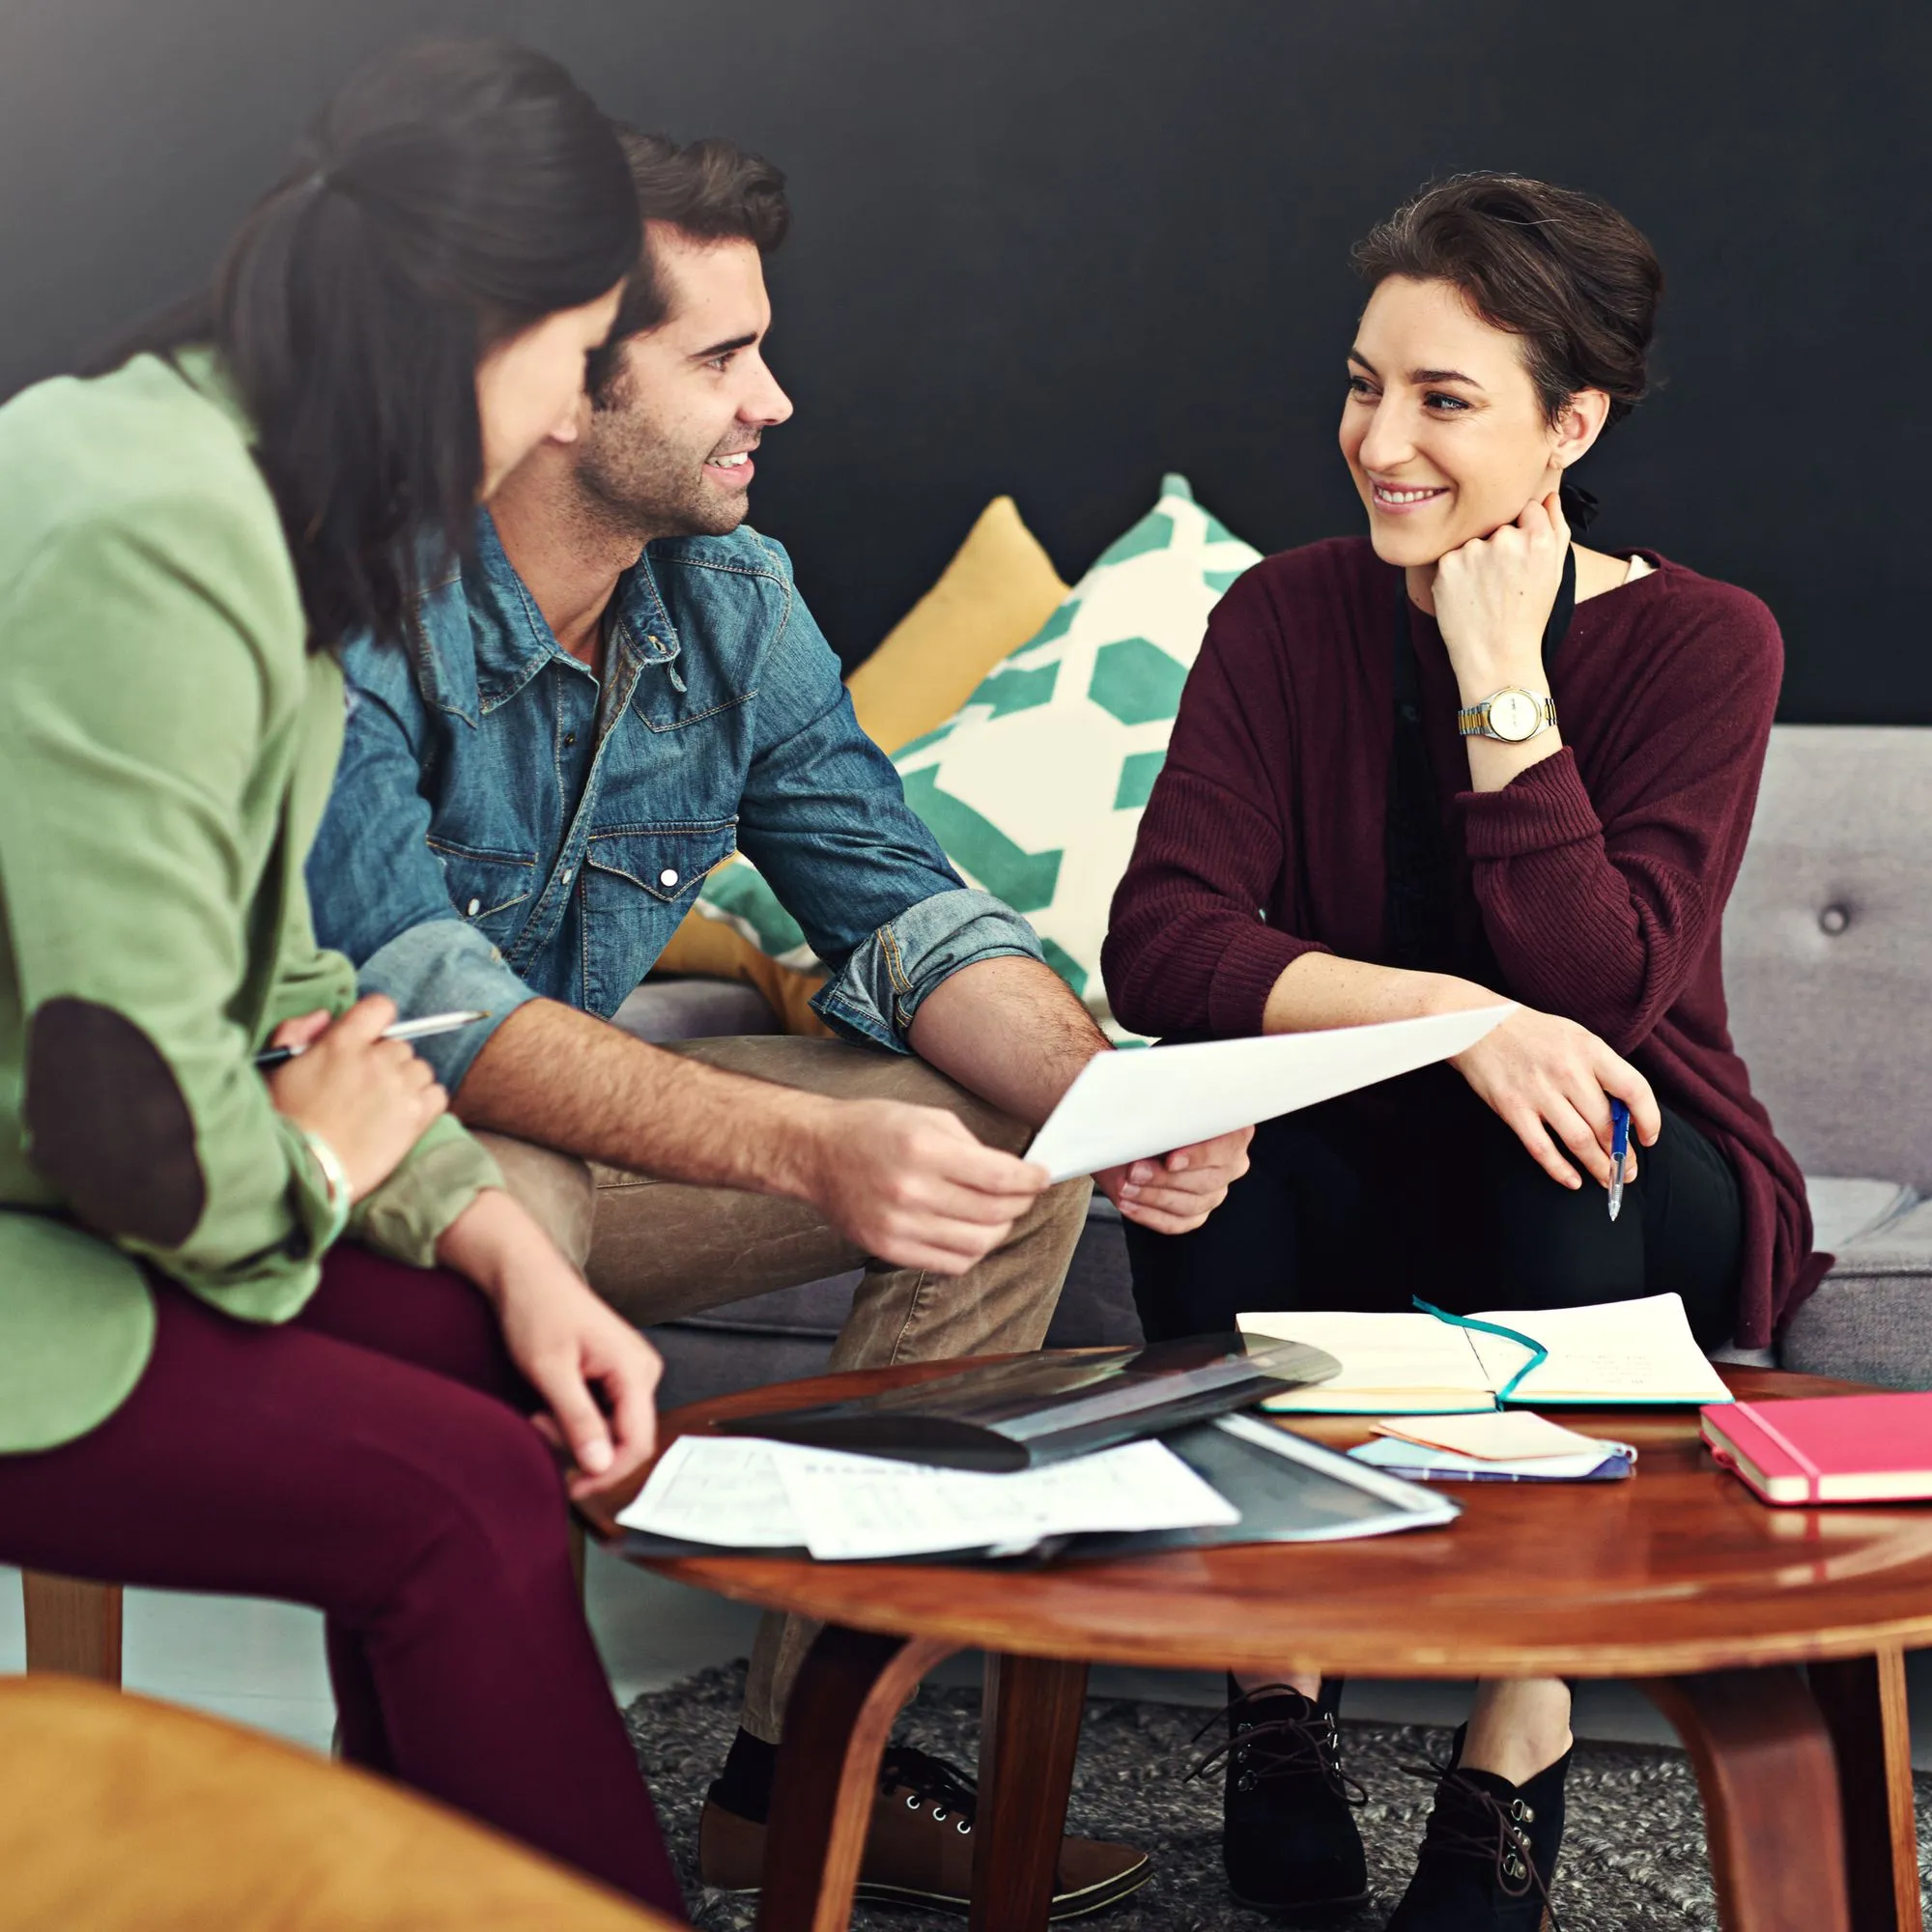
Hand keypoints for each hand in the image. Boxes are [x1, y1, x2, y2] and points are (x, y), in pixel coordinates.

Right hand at [266, 995, 445, 1198]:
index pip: (380, 1007)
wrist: (306, 1172)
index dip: (377, 1021)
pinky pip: (437, 1095)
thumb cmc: (286, 1123)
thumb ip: (297, 1032)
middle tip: (366, 1090)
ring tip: (382, 1109)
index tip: (370, 1041)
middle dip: (386, 1063)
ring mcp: (399, 1085)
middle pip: (400, 1046)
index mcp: (341, 1042)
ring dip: (407, 1084)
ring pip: (420, 1070)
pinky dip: (425, 1104)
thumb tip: (325, 1016)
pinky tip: (402, 1120)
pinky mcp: (417, 1115)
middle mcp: (376, 1058)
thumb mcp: (277, 1069)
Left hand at [437, 1190, 661, 1507]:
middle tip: (539, 1425)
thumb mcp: (550, 1371)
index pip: (637, 1442)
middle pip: (625, 1438)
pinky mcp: (615, 1372)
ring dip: (574, 1433)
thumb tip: (599, 1466)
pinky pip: (604, 1413)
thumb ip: (578, 1420)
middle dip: (581, 1446)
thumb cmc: (537, 1310)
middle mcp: (643, 1371)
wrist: (525, 1274)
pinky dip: (574, 1419)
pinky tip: (550, 1403)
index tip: (572, 1487)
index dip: (607, 1473)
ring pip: (611, 1429)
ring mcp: (630, 1371)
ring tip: (539, 1411)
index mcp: (635, 1369)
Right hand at [803, 1098, 1050, 1275]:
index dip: (1031, 1180)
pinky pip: (950, 1264)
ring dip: (998, 1229)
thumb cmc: (873, 1128)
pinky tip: (969, 1231)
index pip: (1000, 1177)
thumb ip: (973, 1147)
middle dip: (1020, 1203)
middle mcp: (911, 1191)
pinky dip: (971, 1251)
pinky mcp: (888, 1249)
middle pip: (993, 1213)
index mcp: (924, 1149)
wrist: (815, 1153)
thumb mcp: (928, 1117)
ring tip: (997, 1213)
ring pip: (977, 1244)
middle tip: (1024, 1194)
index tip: (1042, 1176)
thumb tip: (1014, 1174)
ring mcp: (899, 1226)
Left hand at [1097, 1125, 1253, 1232]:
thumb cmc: (1151, 1116)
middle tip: (1134, 1171)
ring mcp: (1215, 1192)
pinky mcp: (1196, 1214)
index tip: (1170, 1161)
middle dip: (1165, 1178)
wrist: (1135, 1137)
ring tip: (1125, 1187)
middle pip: (1206, 1181)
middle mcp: (1232, 1164)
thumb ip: (1164, 1113)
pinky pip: (1177, 1223)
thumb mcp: (1157, 1107)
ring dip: (1152, 1197)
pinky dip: (1149, 1215)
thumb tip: (1149, 1122)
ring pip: (1190, 1204)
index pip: (1227, 1148)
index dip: (1199, 1156)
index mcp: (1233, 1130)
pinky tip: (1128, 1203)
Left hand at [1431, 489, 1569, 695]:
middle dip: (1499, 545)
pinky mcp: (1446, 563)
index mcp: (1538, 538)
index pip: (1526, 507)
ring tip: (1484, 590)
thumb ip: (1556, 527)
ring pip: (1473, 540)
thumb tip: (1549, 494)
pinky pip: (1451, 555)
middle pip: (1498, 524)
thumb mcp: (1555, 572)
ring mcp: (1473, 550)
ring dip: (1476, 558)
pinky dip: (1456, 572)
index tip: (1520, 556)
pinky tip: (1467, 594)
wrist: (1496, 655)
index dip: (1523, 531)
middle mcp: (1505, 539)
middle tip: (1502, 581)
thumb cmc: (1528, 615)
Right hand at [1450, 1006, 1657, 1190]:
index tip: (1649, 1137)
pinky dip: (1560, 1170)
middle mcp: (1567, 1070)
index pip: (1634, 1089)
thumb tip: (1625, 1112)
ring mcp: (1538, 1091)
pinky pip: (1542, 1148)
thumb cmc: (1533, 1033)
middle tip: (1628, 1170)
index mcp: (1589, 1049)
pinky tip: (1572, 1180)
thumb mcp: (1575, 1037)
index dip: (1649, 1119)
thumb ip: (1600, 1069)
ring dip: (1598, 1167)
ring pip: (1579, 1141)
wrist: (1477, 1025)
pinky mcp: (1512, 1107)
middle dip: (1622, 1154)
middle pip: (1606, 1124)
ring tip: (1607, 1179)